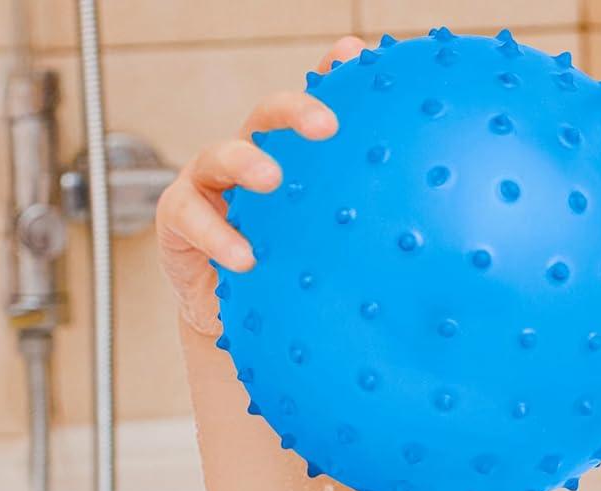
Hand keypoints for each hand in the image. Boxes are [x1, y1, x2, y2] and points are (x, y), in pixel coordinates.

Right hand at [156, 34, 364, 336]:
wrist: (231, 321)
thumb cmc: (285, 279)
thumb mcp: (326, 254)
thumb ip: (359, 232)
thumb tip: (423, 232)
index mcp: (287, 160)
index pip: (308, 111)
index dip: (330, 76)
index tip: (358, 59)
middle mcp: (247, 159)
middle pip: (267, 115)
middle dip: (295, 110)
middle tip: (326, 126)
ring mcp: (207, 184)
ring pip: (220, 155)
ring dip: (245, 161)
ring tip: (270, 178)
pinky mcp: (177, 217)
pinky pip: (191, 217)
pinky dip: (217, 235)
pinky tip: (244, 258)